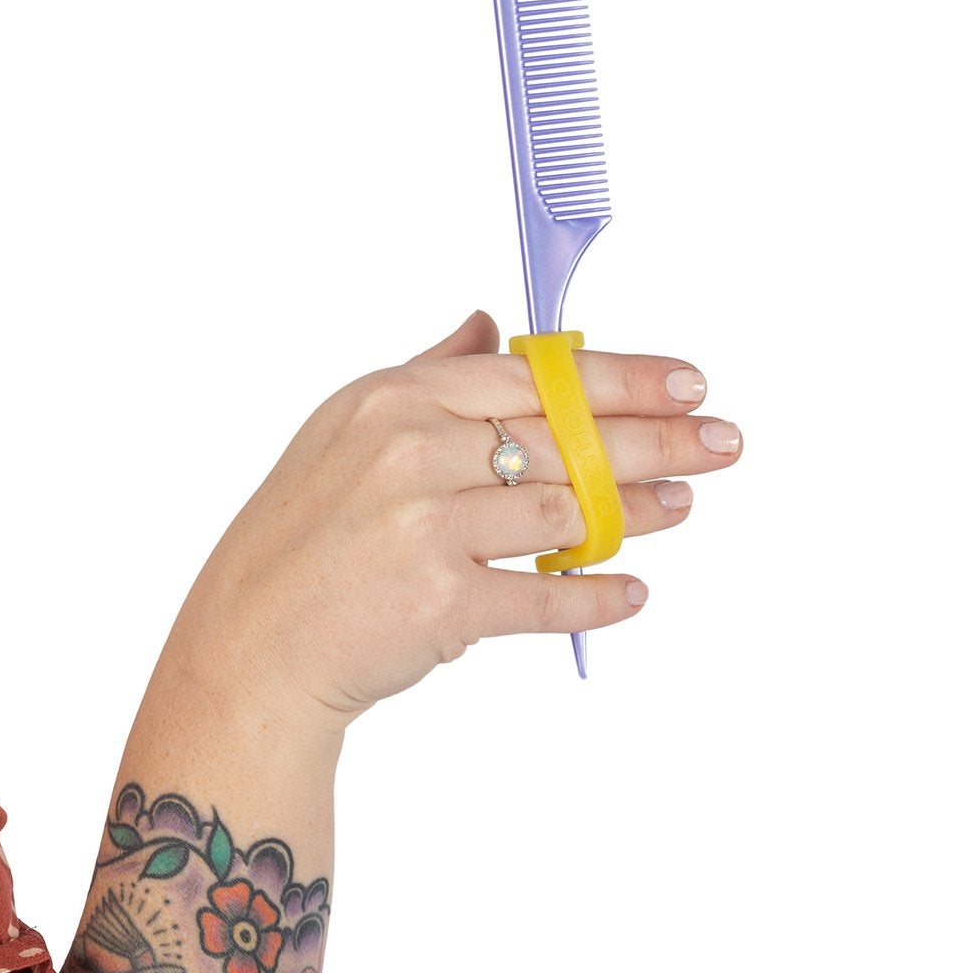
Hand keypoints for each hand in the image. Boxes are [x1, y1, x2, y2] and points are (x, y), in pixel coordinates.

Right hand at [159, 309, 742, 736]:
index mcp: (393, 399)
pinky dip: (598, 596)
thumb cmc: (300, 537)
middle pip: (565, 438)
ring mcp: (426, 528)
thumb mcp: (345, 428)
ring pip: (566, 510)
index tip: (686, 381)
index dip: (621, 378)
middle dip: (658, 439)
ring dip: (638, 513)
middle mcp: (410, 452)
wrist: (250, 645)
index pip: (532, 376)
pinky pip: (546, 594)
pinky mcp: (442, 604)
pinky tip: (634, 592)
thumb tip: (488, 327)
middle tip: (722, 441)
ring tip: (684, 507)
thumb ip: (427, 373)